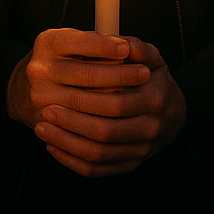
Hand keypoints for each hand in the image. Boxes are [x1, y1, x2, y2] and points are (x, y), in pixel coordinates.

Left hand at [7, 28, 186, 177]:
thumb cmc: (153, 78)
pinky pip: (97, 169)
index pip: (116, 102)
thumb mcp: (151, 57)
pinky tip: (53, 146)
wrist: (172, 112)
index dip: (85, 98)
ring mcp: (140, 150)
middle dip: (72, 122)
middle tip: (45, 110)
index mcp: (154, 99)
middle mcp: (151, 128)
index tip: (58, 89)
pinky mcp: (129, 165)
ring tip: (41, 128)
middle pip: (105, 131)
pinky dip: (72, 161)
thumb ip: (135, 47)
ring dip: (67, 143)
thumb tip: (120, 44)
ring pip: (98, 154)